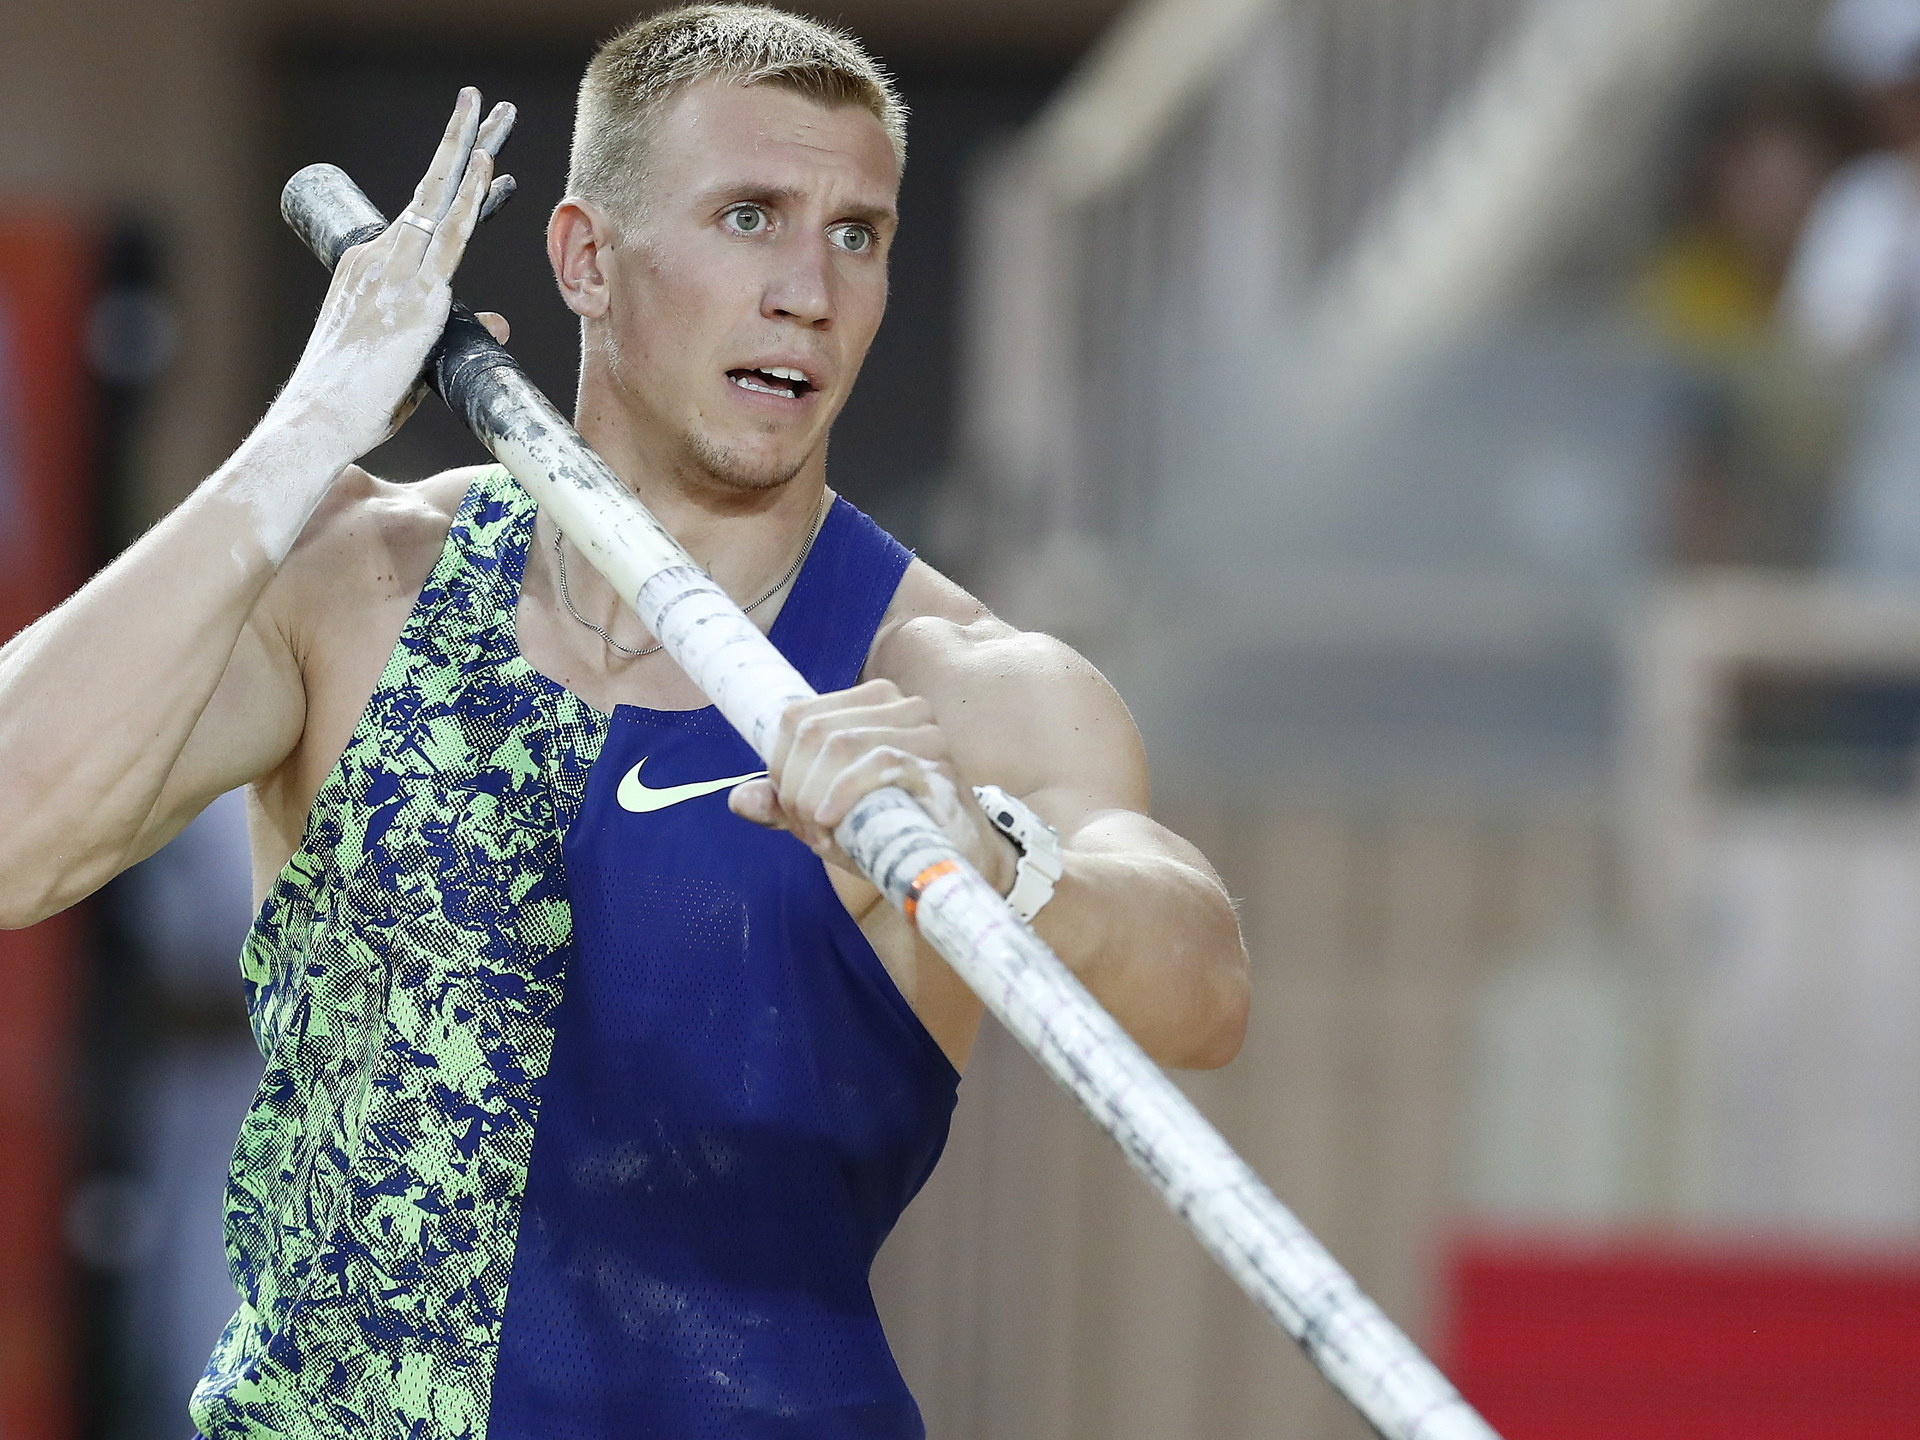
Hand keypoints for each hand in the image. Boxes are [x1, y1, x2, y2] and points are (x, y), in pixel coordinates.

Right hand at [272, 88, 514, 460]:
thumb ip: (455, 332)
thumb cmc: (354, 400)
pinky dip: (470, 199)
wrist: (318, 416)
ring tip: (497, 114)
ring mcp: (397, 273)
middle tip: (484, 104)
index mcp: (369, 271)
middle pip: (430, 190)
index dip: (459, 190)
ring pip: (442, 199)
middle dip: (460, 143)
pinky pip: (450, 238)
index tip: (488, 164)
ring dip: (471, 151)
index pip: (424, 219)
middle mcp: (380, 260)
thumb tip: (504, 322)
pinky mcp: (415, 294)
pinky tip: (489, 168)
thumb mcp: (412, 361)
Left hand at [729, 678, 1017, 891]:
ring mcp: (922, 732)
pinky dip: (843, 794)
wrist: (959, 860)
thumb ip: (786, 804)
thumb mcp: (830, 815)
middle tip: (808, 830)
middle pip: (815, 730)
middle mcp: (899, 706)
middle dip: (797, 786)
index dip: (781, 764)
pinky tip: (832, 822)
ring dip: (816, 796)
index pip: (798, 715)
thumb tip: (737, 800)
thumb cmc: (894, 829)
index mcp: (870, 702)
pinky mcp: (936, 763)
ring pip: (839, 744)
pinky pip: (877, 762)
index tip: (790, 808)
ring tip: (823, 834)